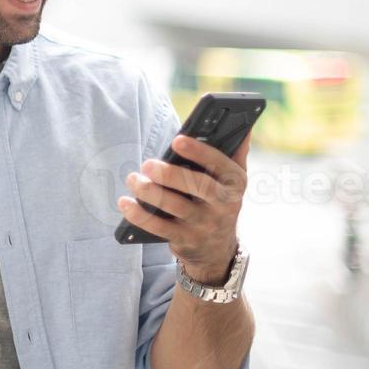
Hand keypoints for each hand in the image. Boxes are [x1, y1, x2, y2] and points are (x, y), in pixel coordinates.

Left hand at [117, 133, 249, 283]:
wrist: (217, 248)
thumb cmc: (218, 199)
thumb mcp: (232, 179)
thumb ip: (235, 150)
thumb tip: (243, 120)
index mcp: (234, 182)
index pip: (220, 164)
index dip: (199, 152)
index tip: (177, 140)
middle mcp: (224, 204)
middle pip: (198, 186)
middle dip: (170, 174)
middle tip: (147, 163)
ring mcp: (204, 224)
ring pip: (176, 207)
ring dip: (150, 192)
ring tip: (132, 179)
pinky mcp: (185, 240)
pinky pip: (159, 228)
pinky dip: (139, 215)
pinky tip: (124, 202)